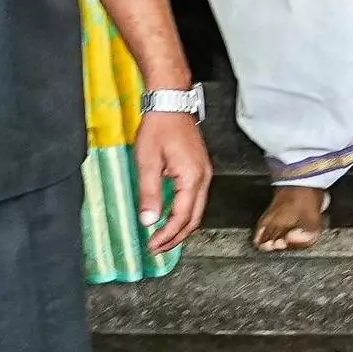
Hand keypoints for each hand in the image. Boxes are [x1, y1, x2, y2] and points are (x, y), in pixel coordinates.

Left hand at [136, 106, 214, 253]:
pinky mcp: (200, 168)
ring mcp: (204, 173)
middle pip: (194, 219)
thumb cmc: (160, 126)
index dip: (167, 235)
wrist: (171, 102)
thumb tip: (149, 220)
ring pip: (197, 210)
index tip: (153, 245)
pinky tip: (171, 216)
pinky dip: (185, 213)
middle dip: (176, 238)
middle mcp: (203, 177)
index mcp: (192, 177)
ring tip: (163, 237)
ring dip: (181, 227)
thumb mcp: (148, 161)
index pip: (181, 217)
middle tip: (158, 248)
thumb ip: (149, 193)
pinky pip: (196, 199)